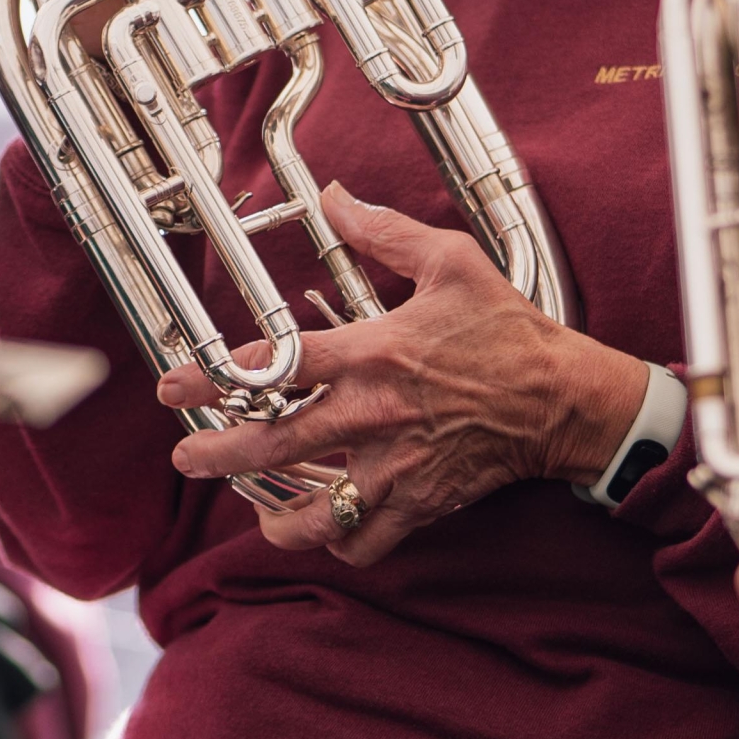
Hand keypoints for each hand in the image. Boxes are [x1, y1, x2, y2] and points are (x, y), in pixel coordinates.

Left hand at [159, 185, 648, 565]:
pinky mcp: (420, 504)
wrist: (563, 398)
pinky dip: (343, 540)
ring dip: (276, 518)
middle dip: (218, 456)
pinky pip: (366, 542)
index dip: (214, 376)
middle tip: (187, 457)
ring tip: (257, 511)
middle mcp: (373, 418)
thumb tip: (335, 197)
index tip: (176, 383)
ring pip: (315, 515)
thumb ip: (384, 231)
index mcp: (372, 355)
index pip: (275, 366)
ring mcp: (395, 469)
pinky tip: (330, 526)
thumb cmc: (506, 331)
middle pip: (273, 448)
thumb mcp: (450, 261)